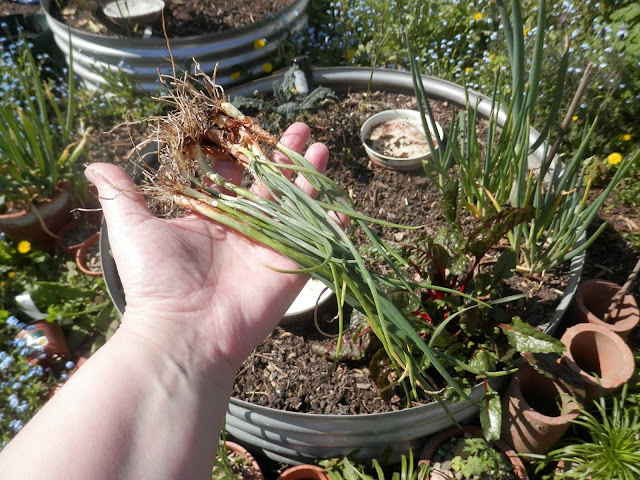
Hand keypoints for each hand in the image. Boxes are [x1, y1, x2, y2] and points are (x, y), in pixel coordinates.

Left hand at [85, 122, 328, 373]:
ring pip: (295, 205)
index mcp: (211, 219)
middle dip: (285, 157)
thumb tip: (96, 165)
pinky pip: (315, 239)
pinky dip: (330, 222)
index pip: (234, 177)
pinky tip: (339, 199)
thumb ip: (121, 194)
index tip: (251, 128)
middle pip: (270, 185)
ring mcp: (269, 247)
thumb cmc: (155, 280)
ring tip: (320, 148)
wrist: (183, 331)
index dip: (244, 153)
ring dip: (309, 177)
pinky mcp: (290, 267)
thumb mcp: (132, 229)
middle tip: (299, 129)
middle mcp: (243, 230)